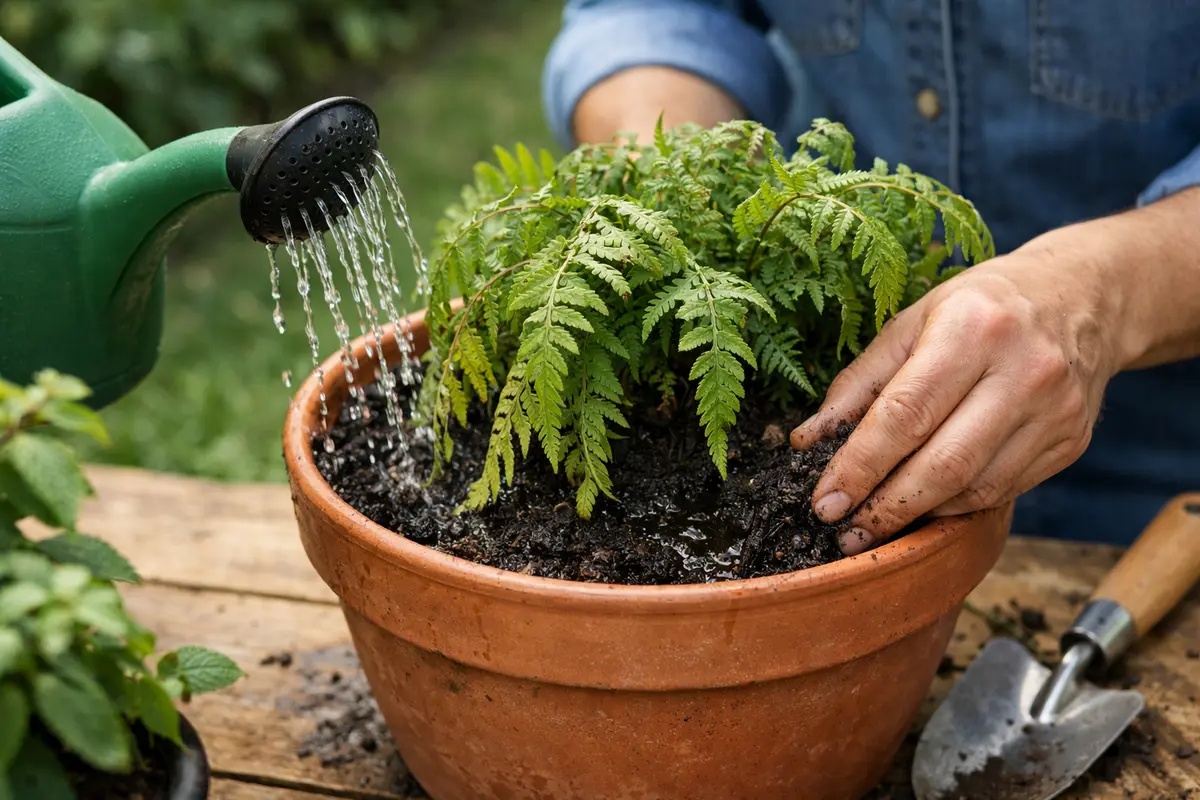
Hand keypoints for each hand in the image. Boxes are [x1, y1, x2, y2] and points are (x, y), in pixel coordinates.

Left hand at [790, 231, 1122, 555]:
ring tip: (875, 524)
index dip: (859, 466)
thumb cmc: (980, 306)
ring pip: (975, 488)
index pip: (905, 414)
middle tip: (844, 529)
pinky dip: (956, 504)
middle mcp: (1023, 369)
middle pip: (944, 463)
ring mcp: (1055, 410)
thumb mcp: (911, 321)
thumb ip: (858, 384)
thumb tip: (807, 442)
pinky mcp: (1070, 441)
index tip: (825, 502)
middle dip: (886, 506)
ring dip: (918, 514)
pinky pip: (1001, 491)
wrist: (1083, 296)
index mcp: (973, 327)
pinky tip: (925, 502)